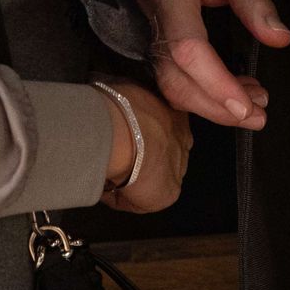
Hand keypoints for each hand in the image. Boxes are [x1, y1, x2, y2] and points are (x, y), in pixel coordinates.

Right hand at [100, 78, 190, 215]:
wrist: (122, 131)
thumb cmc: (117, 105)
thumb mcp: (122, 87)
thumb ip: (124, 96)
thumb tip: (109, 93)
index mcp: (174, 113)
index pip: (162, 127)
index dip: (140, 134)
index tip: (121, 136)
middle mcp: (184, 140)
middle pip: (160, 154)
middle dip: (140, 159)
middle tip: (114, 158)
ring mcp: (179, 168)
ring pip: (150, 178)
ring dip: (131, 179)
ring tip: (106, 175)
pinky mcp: (169, 194)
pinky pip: (140, 202)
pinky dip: (121, 198)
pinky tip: (106, 188)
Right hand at [118, 0, 289, 129]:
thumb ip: (254, 1)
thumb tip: (282, 40)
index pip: (190, 51)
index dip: (217, 84)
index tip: (249, 107)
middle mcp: (153, 22)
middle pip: (175, 81)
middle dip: (217, 107)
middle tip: (260, 115)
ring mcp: (147, 34)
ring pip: (170, 85)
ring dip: (211, 104)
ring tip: (253, 103)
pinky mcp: (150, 40)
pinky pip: (170, 76)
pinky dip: (199, 92)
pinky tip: (230, 91)